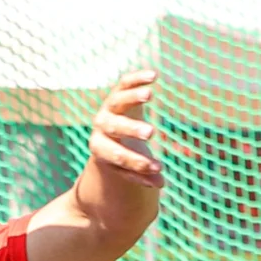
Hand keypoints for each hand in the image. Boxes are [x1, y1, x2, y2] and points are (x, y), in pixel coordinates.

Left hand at [89, 71, 162, 188]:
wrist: (110, 130)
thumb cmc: (124, 151)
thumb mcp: (131, 164)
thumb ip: (144, 173)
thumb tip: (161, 184)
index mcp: (100, 147)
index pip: (116, 155)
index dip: (136, 163)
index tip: (158, 168)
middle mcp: (100, 126)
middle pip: (113, 127)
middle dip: (131, 130)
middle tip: (150, 133)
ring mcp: (108, 106)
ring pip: (117, 100)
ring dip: (132, 97)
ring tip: (149, 95)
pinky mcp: (118, 91)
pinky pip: (125, 82)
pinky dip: (137, 78)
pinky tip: (154, 75)